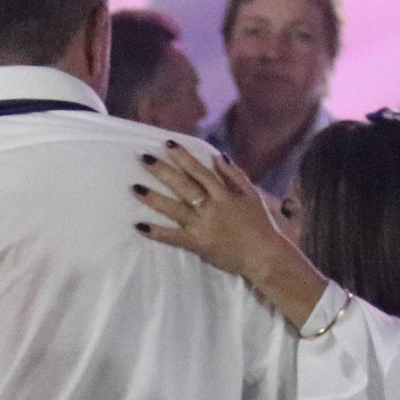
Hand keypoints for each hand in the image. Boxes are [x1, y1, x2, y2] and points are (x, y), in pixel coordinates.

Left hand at [133, 140, 295, 284]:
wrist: (264, 256)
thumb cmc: (260, 224)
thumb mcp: (252, 195)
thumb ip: (234, 175)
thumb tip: (218, 156)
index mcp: (224, 194)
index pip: (200, 170)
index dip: (183, 156)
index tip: (167, 144)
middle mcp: (211, 207)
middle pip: (183, 185)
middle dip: (162, 171)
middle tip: (142, 159)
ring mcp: (202, 226)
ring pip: (174, 209)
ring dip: (153, 199)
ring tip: (135, 188)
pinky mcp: (197, 244)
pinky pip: (173, 237)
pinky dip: (156, 232)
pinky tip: (139, 225)